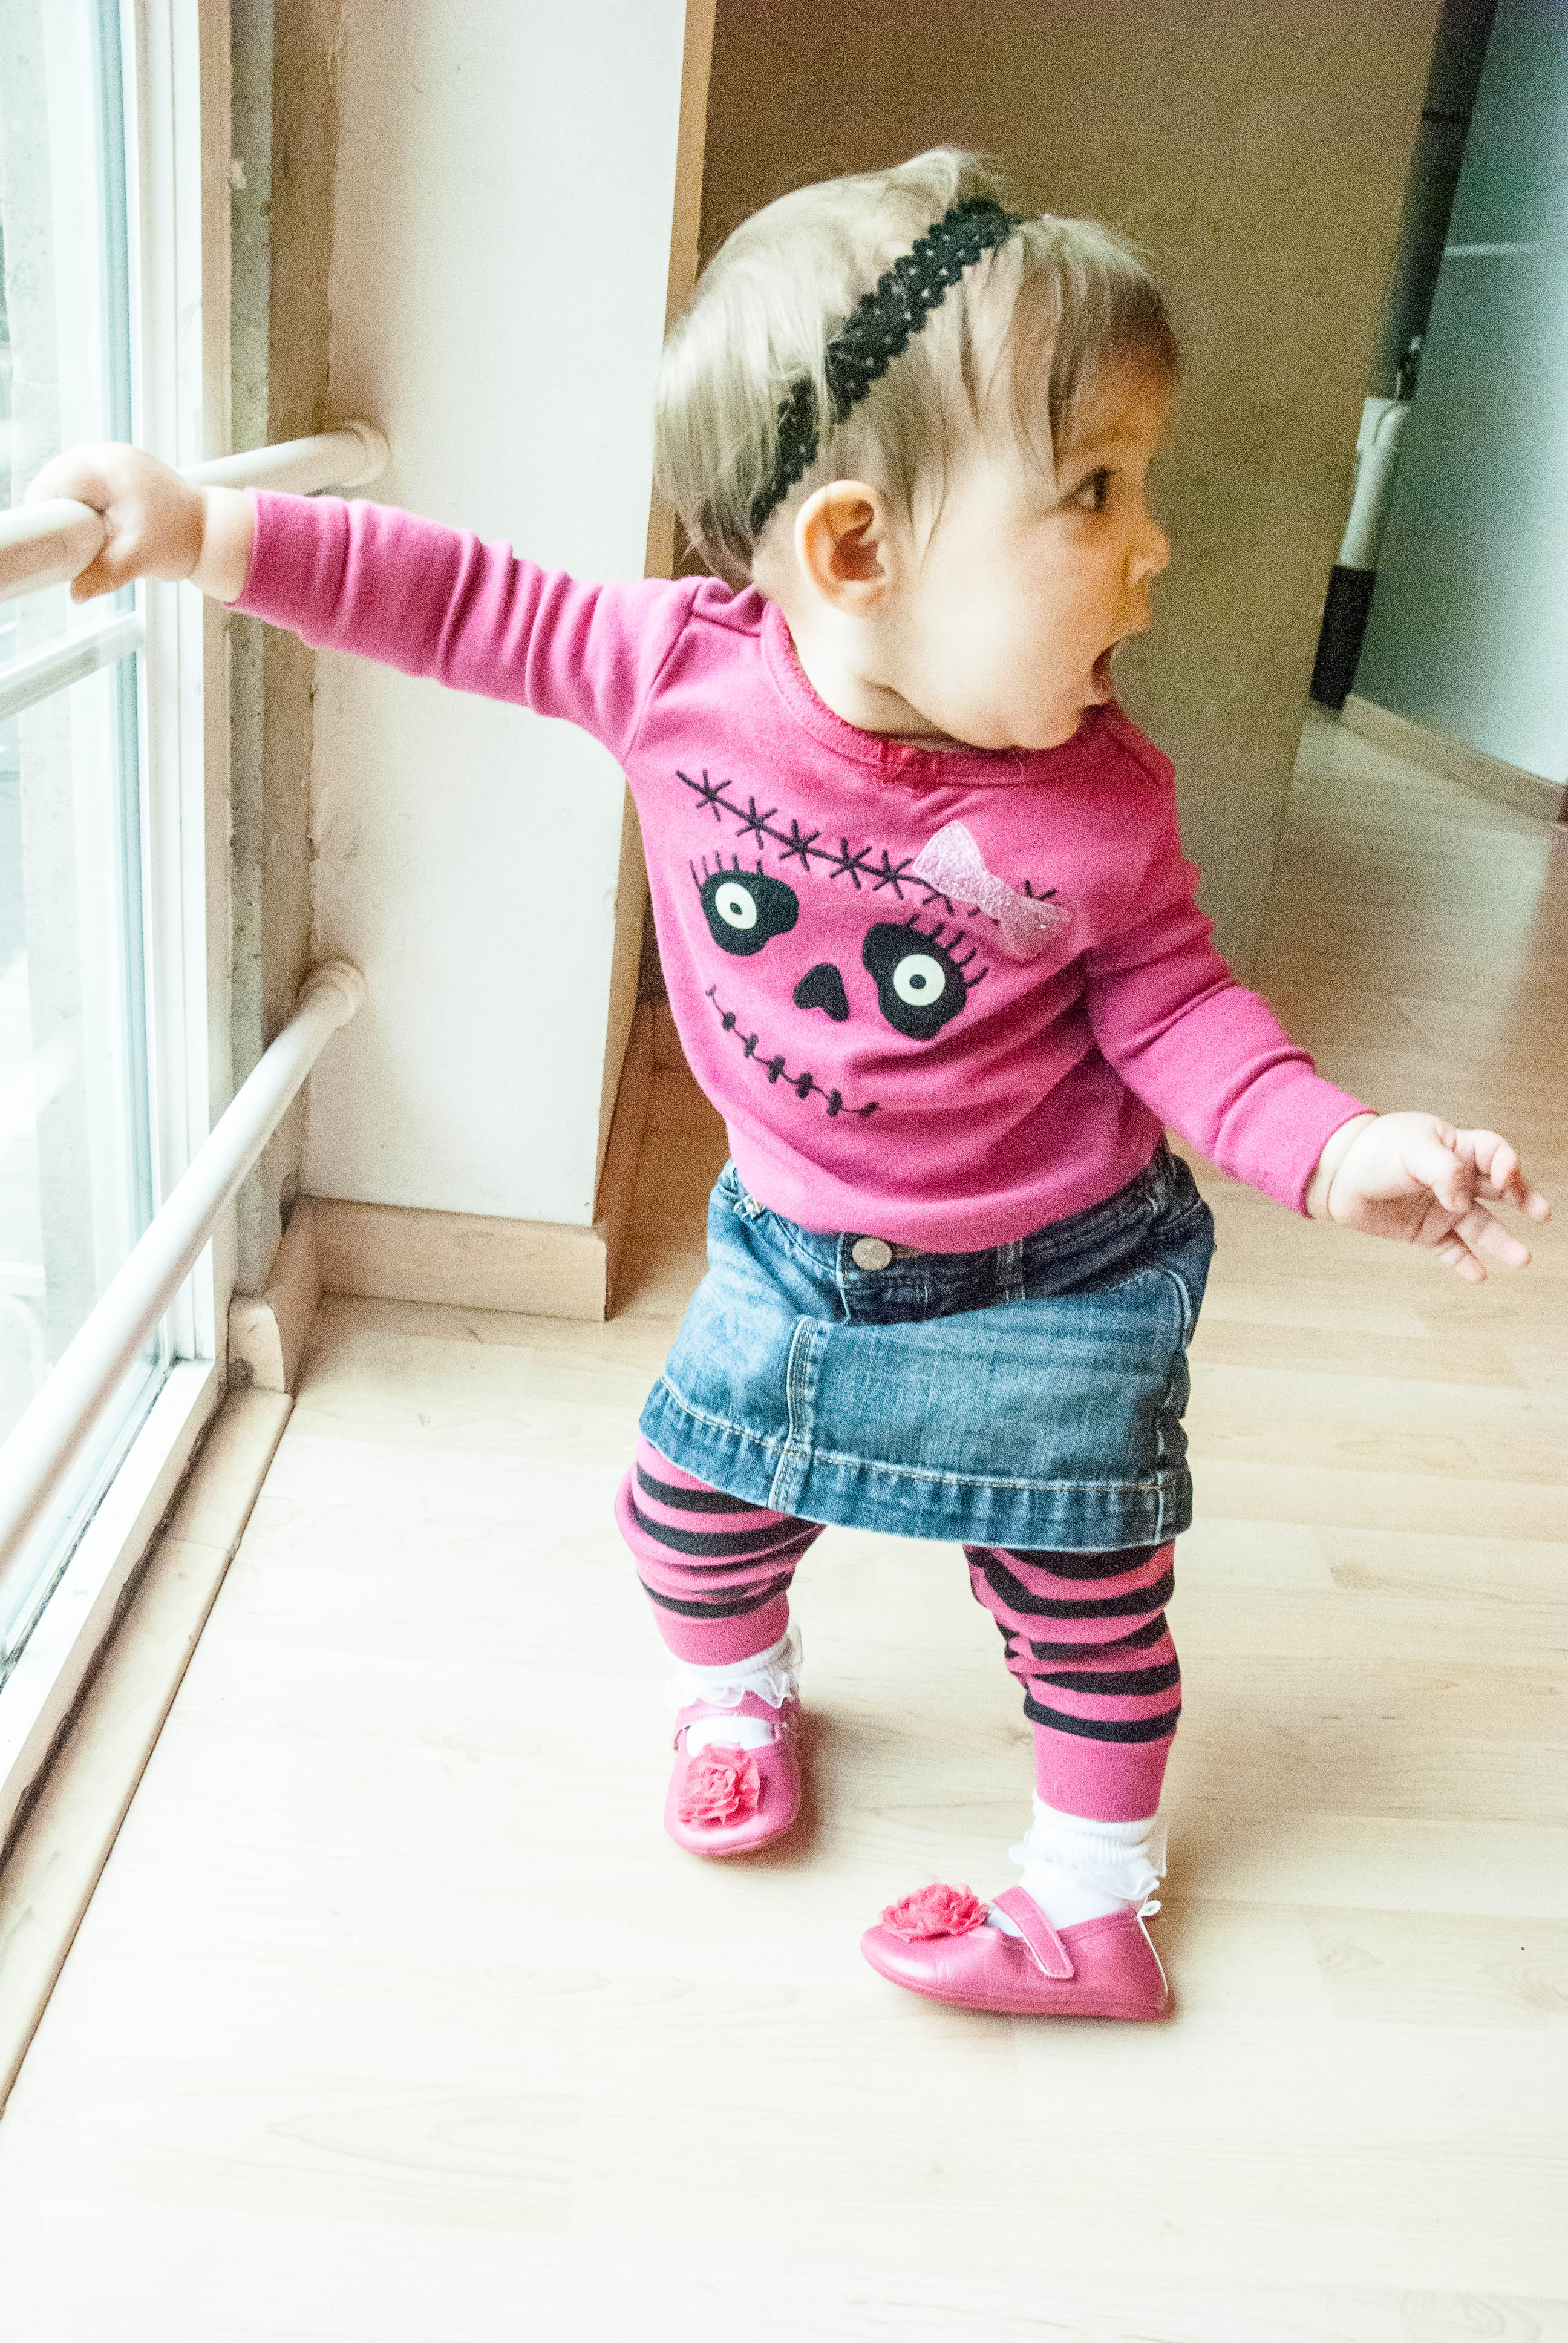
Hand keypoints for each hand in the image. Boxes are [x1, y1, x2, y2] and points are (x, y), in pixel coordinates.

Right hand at [25, 443, 253, 602]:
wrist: (211, 530)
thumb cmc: (183, 537)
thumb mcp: (139, 559)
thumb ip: (104, 574)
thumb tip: (76, 592)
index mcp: (107, 468)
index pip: (50, 485)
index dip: (46, 517)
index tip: (55, 544)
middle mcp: (105, 454)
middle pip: (52, 480)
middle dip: (56, 514)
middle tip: (72, 545)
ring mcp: (110, 458)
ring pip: (64, 482)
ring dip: (68, 509)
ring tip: (88, 535)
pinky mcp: (115, 469)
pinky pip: (81, 484)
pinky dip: (82, 504)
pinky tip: (95, 525)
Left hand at [1308, 1111, 1550, 1281]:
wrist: (1336, 1175)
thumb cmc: (1374, 1150)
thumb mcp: (1413, 1148)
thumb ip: (1444, 1171)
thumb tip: (1463, 1199)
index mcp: (1455, 1148)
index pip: (1494, 1152)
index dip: (1506, 1163)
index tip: (1506, 1177)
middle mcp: (1455, 1178)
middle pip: (1499, 1189)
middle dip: (1523, 1199)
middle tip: (1541, 1213)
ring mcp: (1443, 1206)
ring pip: (1481, 1225)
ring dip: (1502, 1241)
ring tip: (1521, 1257)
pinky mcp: (1426, 1231)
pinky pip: (1452, 1249)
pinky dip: (1466, 1263)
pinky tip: (1479, 1275)